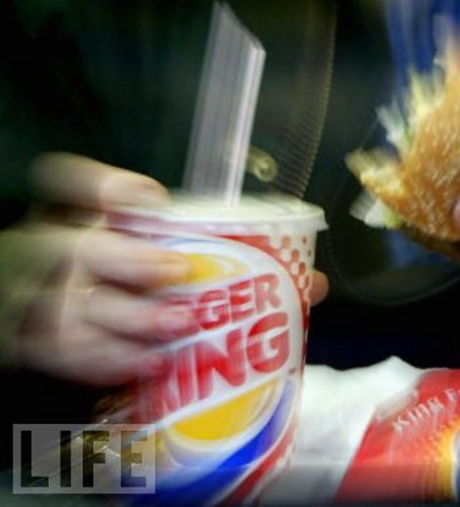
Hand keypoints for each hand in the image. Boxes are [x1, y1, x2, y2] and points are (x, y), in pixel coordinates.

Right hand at [17, 153, 328, 384]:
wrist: (82, 333)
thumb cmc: (146, 293)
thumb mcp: (177, 266)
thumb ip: (239, 266)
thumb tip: (313, 283)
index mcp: (99, 225)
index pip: (80, 186)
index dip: (108, 188)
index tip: (148, 198)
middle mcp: (71, 258)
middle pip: (83, 249)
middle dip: (129, 259)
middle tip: (175, 271)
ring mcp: (58, 303)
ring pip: (79, 307)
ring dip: (129, 318)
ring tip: (176, 327)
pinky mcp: (56, 346)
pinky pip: (72, 355)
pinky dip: (112, 361)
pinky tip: (151, 364)